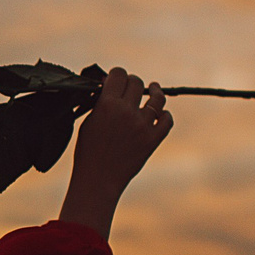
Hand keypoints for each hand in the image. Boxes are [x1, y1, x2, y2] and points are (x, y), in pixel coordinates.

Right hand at [58, 68, 170, 237]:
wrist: (98, 180)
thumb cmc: (88, 152)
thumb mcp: (88, 122)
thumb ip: (100, 103)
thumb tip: (109, 87)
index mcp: (107, 104)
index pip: (119, 74)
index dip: (117, 74)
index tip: (115, 78)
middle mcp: (127, 112)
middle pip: (138, 82)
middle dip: (133, 83)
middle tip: (130, 88)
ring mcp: (143, 126)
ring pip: (158, 98)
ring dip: (155, 92)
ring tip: (154, 89)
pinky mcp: (153, 140)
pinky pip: (167, 121)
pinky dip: (165, 115)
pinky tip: (161, 114)